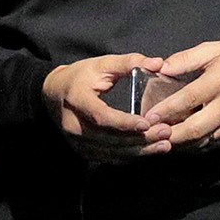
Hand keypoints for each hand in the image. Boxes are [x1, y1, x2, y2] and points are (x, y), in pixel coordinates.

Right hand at [41, 54, 173, 160]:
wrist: (53, 94)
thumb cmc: (81, 77)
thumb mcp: (102, 64)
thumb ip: (130, 63)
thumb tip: (159, 63)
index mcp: (77, 99)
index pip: (101, 116)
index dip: (124, 122)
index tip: (147, 123)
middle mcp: (73, 125)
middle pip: (109, 138)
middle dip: (140, 138)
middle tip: (166, 133)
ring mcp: (77, 141)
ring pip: (111, 151)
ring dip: (139, 151)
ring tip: (164, 145)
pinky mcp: (83, 151)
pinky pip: (109, 157)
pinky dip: (130, 155)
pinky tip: (149, 151)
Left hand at [147, 41, 219, 150]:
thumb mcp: (216, 49)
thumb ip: (187, 58)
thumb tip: (161, 67)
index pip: (189, 98)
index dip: (167, 110)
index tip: (148, 117)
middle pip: (196, 128)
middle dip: (170, 135)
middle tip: (150, 135)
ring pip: (204, 141)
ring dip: (181, 144)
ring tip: (161, 141)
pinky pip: (214, 144)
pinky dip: (196, 146)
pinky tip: (182, 142)